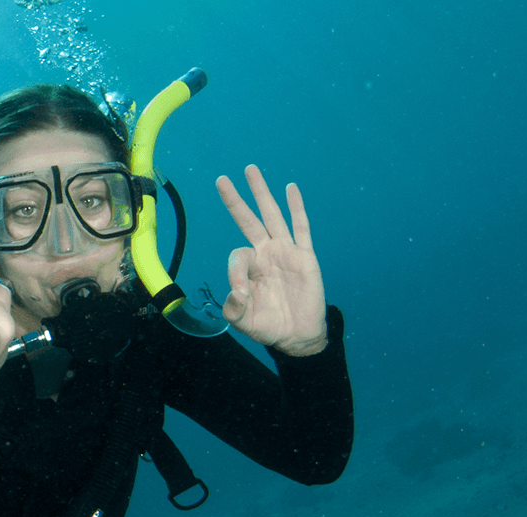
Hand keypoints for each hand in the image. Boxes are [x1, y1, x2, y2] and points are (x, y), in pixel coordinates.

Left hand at [216, 164, 327, 356]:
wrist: (297, 336)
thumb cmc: (268, 326)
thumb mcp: (244, 321)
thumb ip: (234, 308)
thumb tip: (236, 292)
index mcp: (249, 268)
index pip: (237, 256)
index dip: (236, 273)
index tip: (241, 293)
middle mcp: (265, 254)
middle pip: (248, 220)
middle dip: (236, 200)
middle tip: (222, 179)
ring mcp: (285, 252)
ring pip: (272, 216)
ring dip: (262, 193)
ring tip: (251, 170)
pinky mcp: (305, 256)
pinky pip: (301, 228)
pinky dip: (296, 207)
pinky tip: (291, 188)